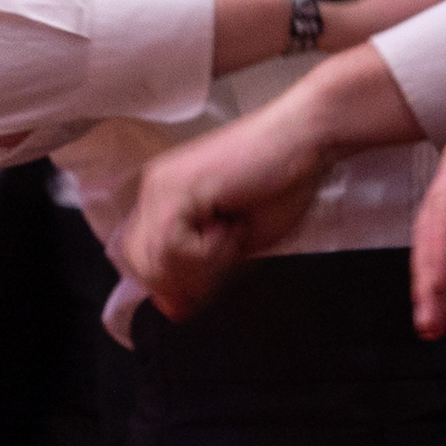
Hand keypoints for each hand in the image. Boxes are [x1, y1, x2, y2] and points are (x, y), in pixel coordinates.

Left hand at [117, 50, 419, 321]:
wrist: (307, 135)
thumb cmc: (286, 180)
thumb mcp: (238, 240)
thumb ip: (202, 270)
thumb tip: (174, 309)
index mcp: (164, 197)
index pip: (140, 258)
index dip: (170, 283)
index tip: (207, 287)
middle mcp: (153, 189)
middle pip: (138, 262)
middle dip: (182, 280)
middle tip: (227, 257)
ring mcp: (161, 186)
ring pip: (154, 260)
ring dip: (199, 265)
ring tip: (234, 238)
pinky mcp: (177, 188)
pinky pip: (173, 247)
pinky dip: (206, 253)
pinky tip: (232, 230)